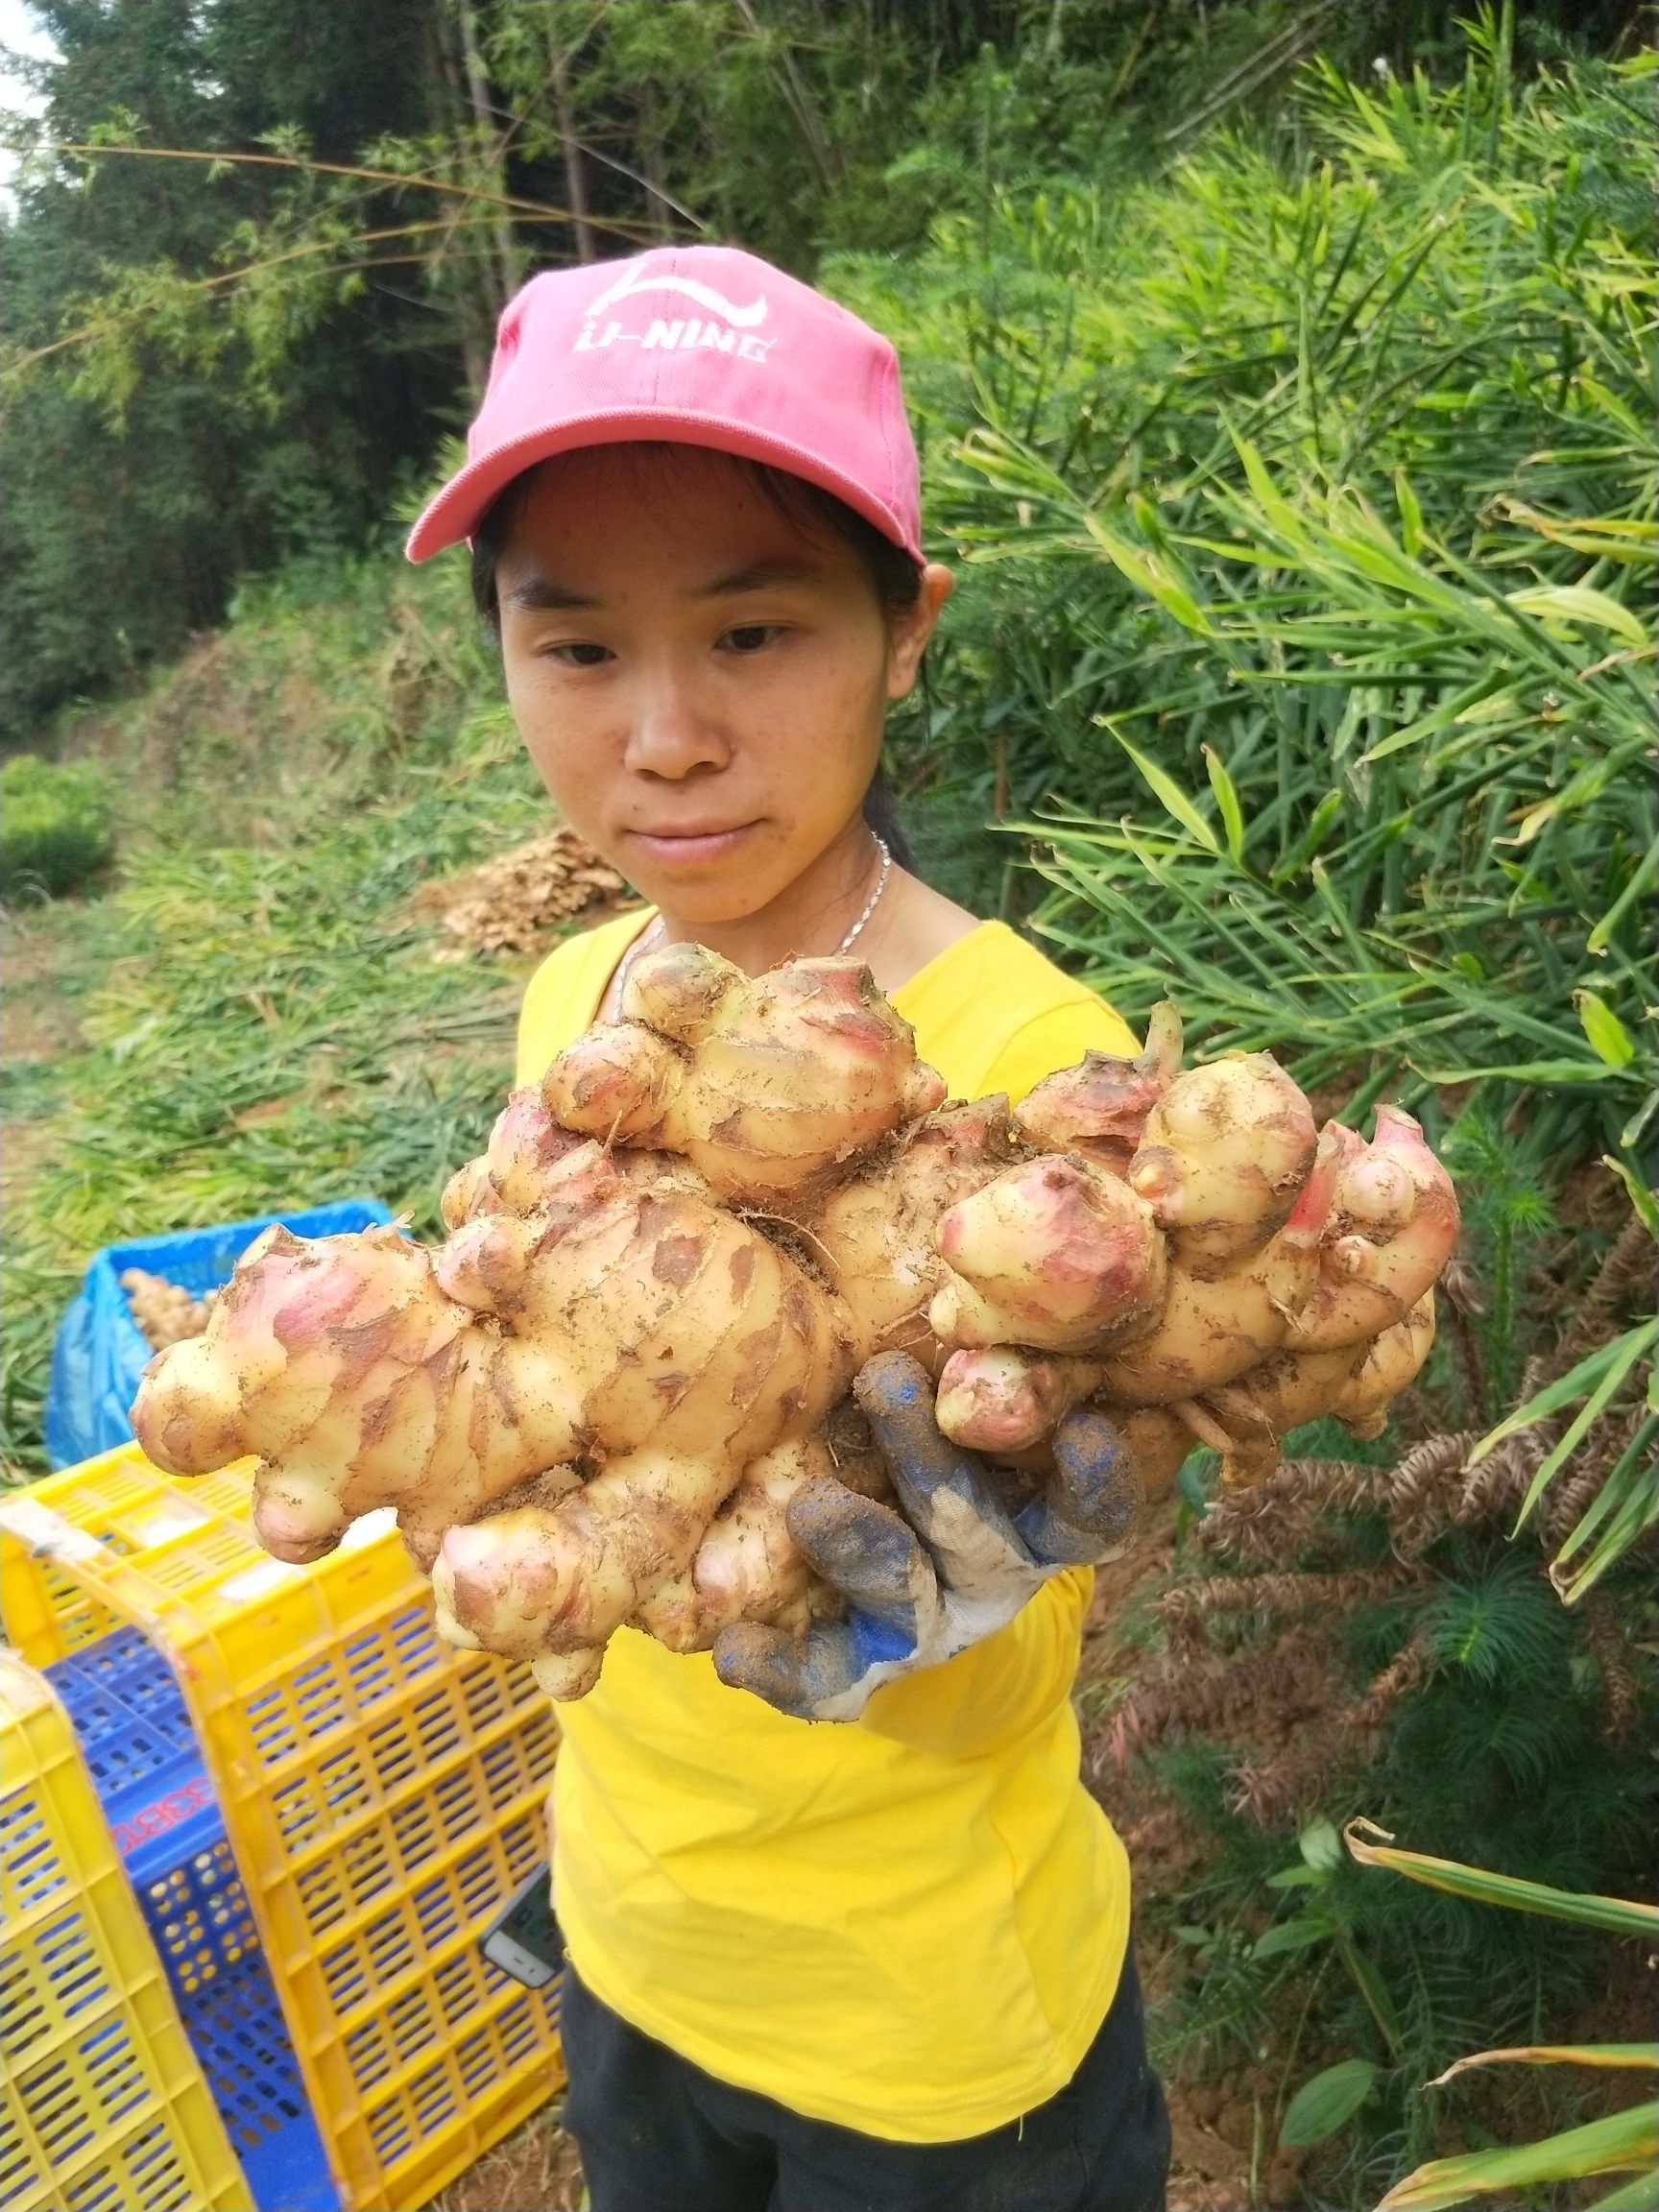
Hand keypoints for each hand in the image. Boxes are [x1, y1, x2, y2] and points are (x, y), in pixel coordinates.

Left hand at [711, 1350, 1141, 1720]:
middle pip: (973, 1524)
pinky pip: (827, 1676)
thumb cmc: (930, 1446)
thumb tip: (954, 1227)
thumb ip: (973, 1359)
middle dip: (929, 1457)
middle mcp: (993, 1569)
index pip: (1087, 1505)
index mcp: (1035, 1511)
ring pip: (904, 1589)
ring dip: (861, 1543)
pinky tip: (736, 1649)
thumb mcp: (967, 1409)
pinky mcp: (863, 1668)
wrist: (894, 1598)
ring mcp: (931, 1624)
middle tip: (885, 1378)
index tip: (1086, 1430)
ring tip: (812, 1506)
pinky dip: (784, 1665)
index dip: (1096, 1479)